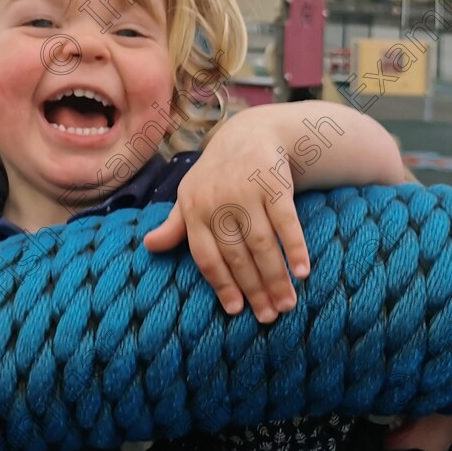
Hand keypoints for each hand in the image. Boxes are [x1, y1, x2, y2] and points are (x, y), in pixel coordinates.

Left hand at [143, 112, 309, 322]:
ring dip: (275, 277)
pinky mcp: (273, 182)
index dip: (221, 285)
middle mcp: (217, 200)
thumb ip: (175, 225)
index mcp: (193, 207)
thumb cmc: (216, 175)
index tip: (236, 312)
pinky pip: (286, 222)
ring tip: (287, 304)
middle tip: (269, 317)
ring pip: (261, 244)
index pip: (206, 256)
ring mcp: (246, 190)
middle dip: (254, 289)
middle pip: (236, 255)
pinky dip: (295, 248)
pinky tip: (302, 273)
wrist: (248, 133)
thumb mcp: (190, 196)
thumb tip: (149, 247)